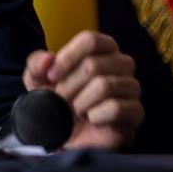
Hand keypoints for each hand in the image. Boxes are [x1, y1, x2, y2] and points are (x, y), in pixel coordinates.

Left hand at [23, 30, 143, 148]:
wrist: (68, 131)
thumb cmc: (57, 97)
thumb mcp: (37, 79)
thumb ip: (37, 64)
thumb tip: (48, 59)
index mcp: (102, 48)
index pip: (91, 40)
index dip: (68, 57)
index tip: (52, 76)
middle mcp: (122, 63)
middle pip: (95, 64)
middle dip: (70, 84)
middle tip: (62, 97)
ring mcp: (131, 87)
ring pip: (105, 86)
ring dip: (81, 101)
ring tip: (76, 108)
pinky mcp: (136, 112)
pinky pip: (116, 108)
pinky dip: (95, 115)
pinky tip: (91, 118)